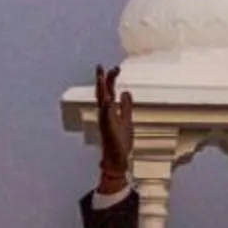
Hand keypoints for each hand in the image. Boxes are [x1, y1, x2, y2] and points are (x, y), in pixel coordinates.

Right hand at [94, 66, 133, 194]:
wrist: (117, 160)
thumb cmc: (120, 142)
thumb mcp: (127, 119)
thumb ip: (126, 106)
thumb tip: (126, 92)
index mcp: (109, 111)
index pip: (108, 91)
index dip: (110, 79)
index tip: (115, 67)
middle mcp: (105, 115)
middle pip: (102, 94)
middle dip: (102, 80)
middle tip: (100, 66)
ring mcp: (105, 123)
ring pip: (101, 104)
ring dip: (101, 91)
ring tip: (101, 78)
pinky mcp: (108, 132)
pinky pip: (107, 118)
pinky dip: (107, 109)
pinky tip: (108, 100)